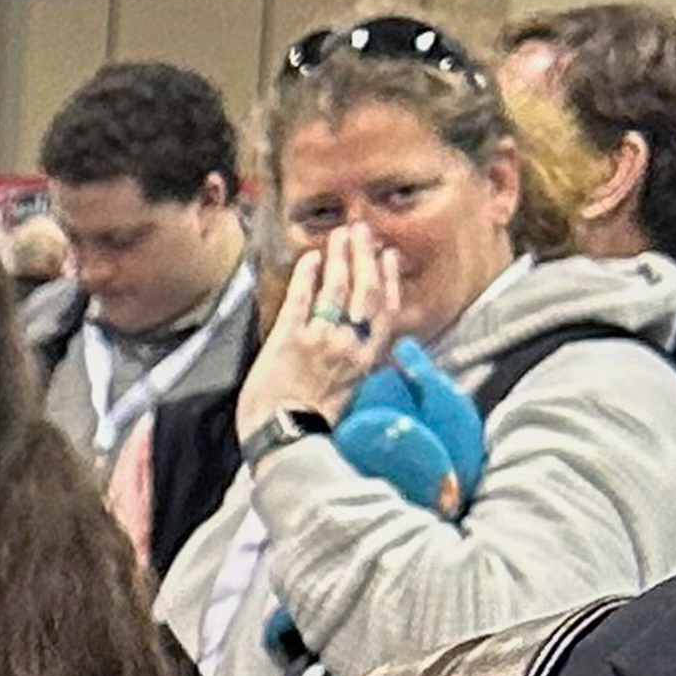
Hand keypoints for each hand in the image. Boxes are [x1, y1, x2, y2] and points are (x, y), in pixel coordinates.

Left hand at [233, 230, 401, 433]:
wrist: (287, 444)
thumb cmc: (319, 432)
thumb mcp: (355, 401)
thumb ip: (362, 373)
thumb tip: (367, 357)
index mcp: (368, 362)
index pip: (385, 312)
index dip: (389, 281)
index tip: (389, 256)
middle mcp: (349, 346)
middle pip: (364, 292)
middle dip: (364, 257)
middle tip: (362, 231)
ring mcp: (319, 340)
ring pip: (336, 289)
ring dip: (339, 258)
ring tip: (340, 235)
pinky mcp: (288, 340)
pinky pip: (301, 299)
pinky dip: (307, 276)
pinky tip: (310, 257)